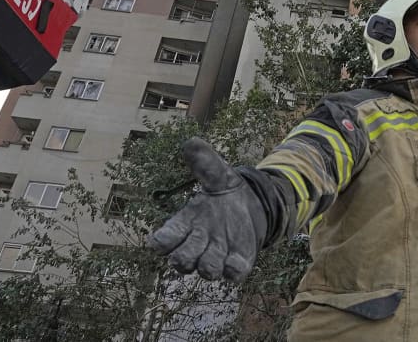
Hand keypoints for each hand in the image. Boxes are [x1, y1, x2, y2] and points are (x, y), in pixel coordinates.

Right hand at [147, 138, 265, 280]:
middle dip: (184, 257)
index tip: (161, 238)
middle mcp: (197, 244)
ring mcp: (217, 256)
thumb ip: (205, 164)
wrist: (256, 207)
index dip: (161, 241)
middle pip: (180, 261)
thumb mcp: (219, 176)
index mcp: (186, 223)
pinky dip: (233, 270)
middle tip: (197, 240)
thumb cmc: (227, 195)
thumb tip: (191, 141)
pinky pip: (232, 275)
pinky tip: (236, 259)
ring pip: (206, 270)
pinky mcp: (237, 264)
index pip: (163, 240)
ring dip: (210, 262)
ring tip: (219, 245)